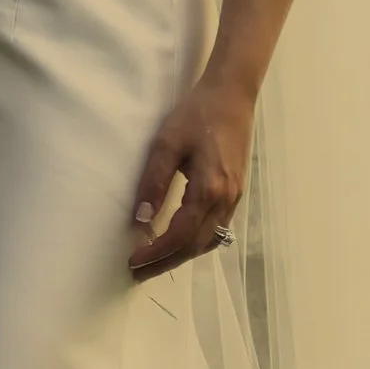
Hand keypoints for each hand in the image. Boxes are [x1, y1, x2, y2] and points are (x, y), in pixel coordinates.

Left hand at [129, 75, 249, 280]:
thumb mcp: (167, 144)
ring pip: (208, 240)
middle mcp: (226, 199)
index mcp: (209, 189)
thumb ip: (153, 182)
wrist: (232, 95)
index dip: (155, 253)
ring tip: (156, 262)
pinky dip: (197, 241)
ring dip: (182, 255)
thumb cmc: (197, 114)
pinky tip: (182, 241)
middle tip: (139, 273)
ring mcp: (235, 197)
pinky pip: (218, 228)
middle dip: (166, 262)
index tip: (132, 261)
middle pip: (195, 245)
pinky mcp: (237, 191)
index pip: (179, 235)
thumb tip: (140, 219)